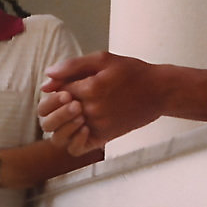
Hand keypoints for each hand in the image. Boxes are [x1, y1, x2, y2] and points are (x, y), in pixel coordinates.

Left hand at [39, 53, 161, 155]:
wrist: (159, 92)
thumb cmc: (132, 72)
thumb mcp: (104, 59)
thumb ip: (73, 66)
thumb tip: (47, 77)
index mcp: (89, 88)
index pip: (55, 93)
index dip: (56, 89)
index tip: (66, 85)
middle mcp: (91, 109)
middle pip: (53, 115)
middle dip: (53, 107)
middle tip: (65, 100)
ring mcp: (98, 126)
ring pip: (60, 134)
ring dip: (60, 124)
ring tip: (73, 113)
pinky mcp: (105, 137)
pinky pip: (77, 148)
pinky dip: (72, 140)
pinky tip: (80, 127)